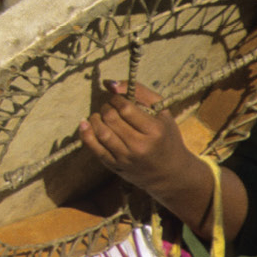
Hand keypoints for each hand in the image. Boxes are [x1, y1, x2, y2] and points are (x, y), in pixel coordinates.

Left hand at [78, 81, 194, 198]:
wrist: (170, 173)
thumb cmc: (166, 137)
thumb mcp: (162, 112)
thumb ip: (140, 92)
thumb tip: (109, 84)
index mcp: (154, 131)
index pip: (125, 107)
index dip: (116, 98)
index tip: (118, 99)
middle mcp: (139, 146)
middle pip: (111, 118)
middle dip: (106, 107)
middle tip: (110, 107)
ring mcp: (126, 158)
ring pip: (101, 132)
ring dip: (95, 118)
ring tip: (100, 116)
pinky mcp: (115, 166)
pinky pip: (94, 148)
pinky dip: (85, 133)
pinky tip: (85, 124)